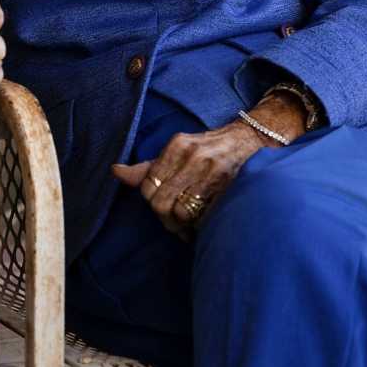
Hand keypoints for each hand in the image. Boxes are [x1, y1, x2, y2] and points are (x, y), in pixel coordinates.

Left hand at [111, 92, 306, 237]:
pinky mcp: (230, 188)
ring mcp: (213, 172)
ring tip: (189, 225)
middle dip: (165, 218)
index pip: (148, 186)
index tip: (162, 207)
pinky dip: (200, 226)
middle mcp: (193, 156)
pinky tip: (203, 223)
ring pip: (182, 213)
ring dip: (183, 226)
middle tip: (175, 222)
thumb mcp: (177, 151)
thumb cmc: (208, 149)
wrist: (252, 140)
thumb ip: (147, 167)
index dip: (152, 203)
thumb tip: (115, 172)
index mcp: (177, 145)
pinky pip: (204, 218)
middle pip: (161, 203)